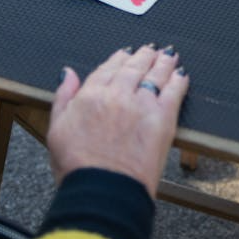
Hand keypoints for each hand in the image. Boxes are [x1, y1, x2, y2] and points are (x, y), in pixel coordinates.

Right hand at [47, 45, 188, 197]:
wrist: (103, 189)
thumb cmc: (77, 167)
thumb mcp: (56, 129)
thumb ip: (63, 96)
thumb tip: (68, 73)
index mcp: (90, 95)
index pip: (107, 68)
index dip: (118, 58)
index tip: (125, 53)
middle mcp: (117, 94)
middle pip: (133, 67)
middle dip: (144, 56)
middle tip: (152, 49)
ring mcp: (142, 104)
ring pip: (155, 74)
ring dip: (163, 62)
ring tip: (169, 55)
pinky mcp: (163, 118)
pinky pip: (174, 91)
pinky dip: (179, 80)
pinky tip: (182, 75)